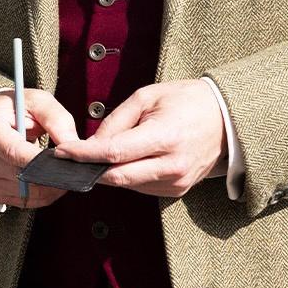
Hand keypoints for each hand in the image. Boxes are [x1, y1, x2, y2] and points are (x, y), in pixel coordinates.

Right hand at [0, 89, 80, 210]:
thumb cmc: (16, 108)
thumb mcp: (38, 102)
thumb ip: (57, 120)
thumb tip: (72, 147)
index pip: (14, 152)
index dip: (40, 160)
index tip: (63, 161)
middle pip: (21, 175)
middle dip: (50, 174)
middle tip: (73, 167)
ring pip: (26, 192)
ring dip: (49, 186)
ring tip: (62, 171)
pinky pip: (26, 201)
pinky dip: (43, 194)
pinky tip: (51, 181)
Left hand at [52, 79, 226, 198]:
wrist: (227, 120)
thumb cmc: (186, 101)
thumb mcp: (147, 97)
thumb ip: (116, 121)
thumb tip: (91, 143)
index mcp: (165, 137)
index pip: (113, 153)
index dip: (83, 154)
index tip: (61, 152)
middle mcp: (172, 165)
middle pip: (117, 177)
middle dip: (88, 169)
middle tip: (67, 160)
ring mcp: (176, 182)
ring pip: (127, 184)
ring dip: (107, 173)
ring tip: (96, 156)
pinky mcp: (177, 191)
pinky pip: (141, 187)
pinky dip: (126, 176)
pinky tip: (124, 161)